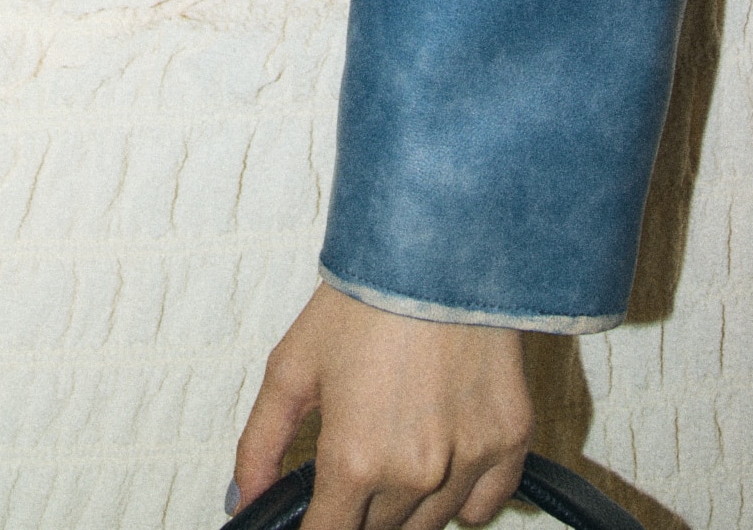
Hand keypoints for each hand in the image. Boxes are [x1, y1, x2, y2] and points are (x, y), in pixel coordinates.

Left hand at [231, 285, 528, 529]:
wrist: (435, 249)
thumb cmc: (363, 300)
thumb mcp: (291, 365)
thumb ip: (260, 444)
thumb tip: (243, 501)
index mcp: (354, 460)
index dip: (315, 528)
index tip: (317, 511)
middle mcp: (413, 475)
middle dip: (358, 506)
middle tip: (356, 454)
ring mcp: (466, 462)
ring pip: (428, 525)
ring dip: (406, 503)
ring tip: (396, 442)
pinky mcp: (509, 442)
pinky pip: (482, 507)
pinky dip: (462, 496)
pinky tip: (442, 454)